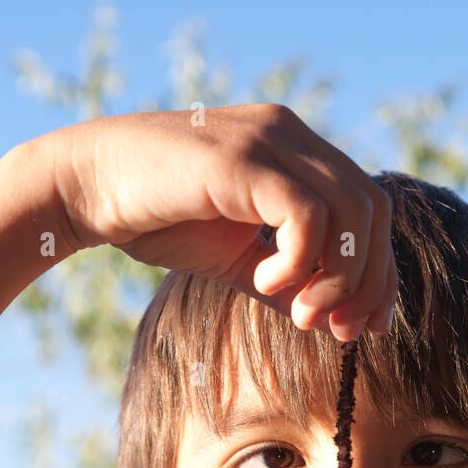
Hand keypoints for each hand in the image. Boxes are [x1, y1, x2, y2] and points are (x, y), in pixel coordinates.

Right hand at [47, 104, 396, 339]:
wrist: (86, 187)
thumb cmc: (158, 220)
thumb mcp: (237, 260)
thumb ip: (288, 282)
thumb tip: (334, 322)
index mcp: (296, 152)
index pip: (371, 209)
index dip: (380, 273)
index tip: (368, 327)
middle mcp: (290, 135)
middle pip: (374, 210)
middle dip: (368, 282)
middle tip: (341, 332)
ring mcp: (269, 140)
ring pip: (351, 212)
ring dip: (337, 278)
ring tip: (300, 312)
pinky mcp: (242, 160)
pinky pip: (306, 214)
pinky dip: (300, 261)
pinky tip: (265, 281)